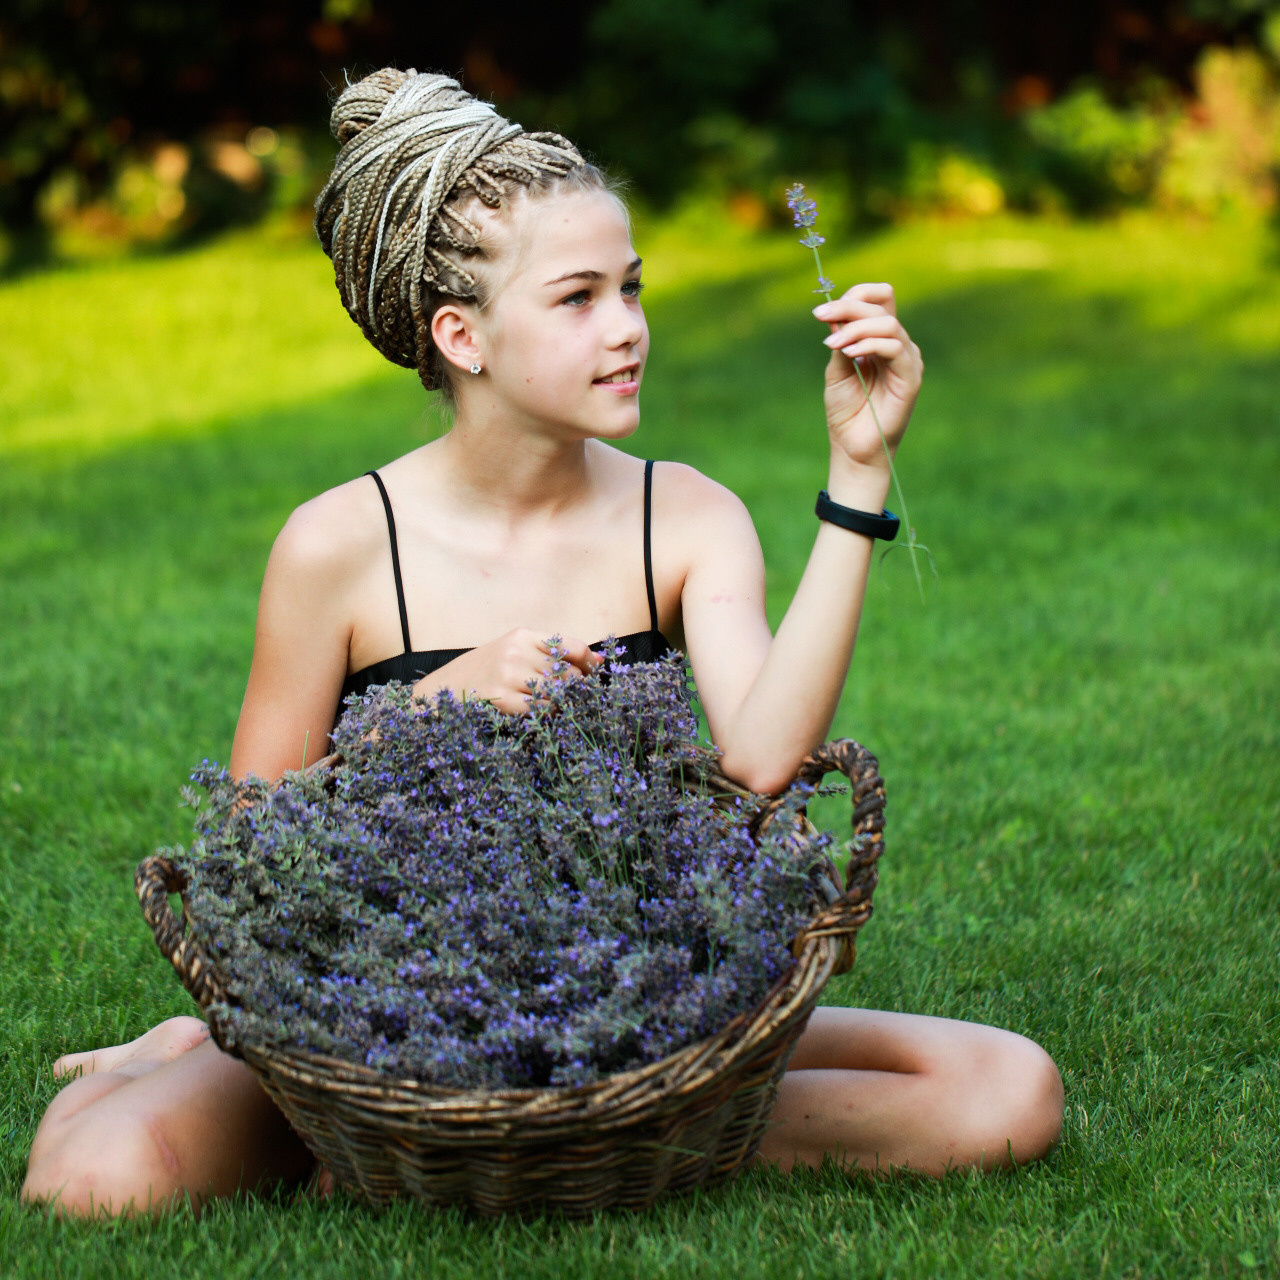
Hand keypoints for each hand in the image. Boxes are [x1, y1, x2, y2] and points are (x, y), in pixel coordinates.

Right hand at [411, 627, 602, 714]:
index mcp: (522, 635)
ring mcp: (507, 674)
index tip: (592, 677)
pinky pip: (539, 710)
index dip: (589, 665)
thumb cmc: (483, 673)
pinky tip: (540, 716)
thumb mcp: (513, 653)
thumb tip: (598, 661)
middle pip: (568, 673)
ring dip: (562, 704)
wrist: (441, 690)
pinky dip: (546, 715)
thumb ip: (550, 655)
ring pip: (557, 693)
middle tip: (574, 699)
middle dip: (576, 689)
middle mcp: (516, 651)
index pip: (573, 647)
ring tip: (555, 708)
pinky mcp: (500, 698)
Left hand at [813, 284, 923, 473]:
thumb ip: (841, 341)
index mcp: (880, 340)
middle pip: (881, 307)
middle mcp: (897, 346)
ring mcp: (907, 360)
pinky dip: (869, 345)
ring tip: (832, 344)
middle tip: (820, 317)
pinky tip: (850, 354)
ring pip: (888, 323)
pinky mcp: (910, 377)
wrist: (853, 447)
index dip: (853, 296)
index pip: (878, 300)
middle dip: (847, 308)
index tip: (821, 312)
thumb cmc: (846, 412)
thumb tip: (836, 313)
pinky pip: (894, 347)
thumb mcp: (836, 369)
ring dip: (855, 328)